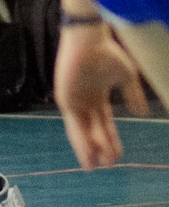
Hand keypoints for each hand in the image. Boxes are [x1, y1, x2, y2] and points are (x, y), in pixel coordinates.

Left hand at [54, 23, 146, 169]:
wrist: (90, 40)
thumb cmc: (107, 53)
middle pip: (92, 130)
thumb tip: (142, 113)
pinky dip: (80, 139)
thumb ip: (132, 95)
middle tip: (108, 165)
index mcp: (97, 96)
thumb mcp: (126, 77)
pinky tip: (87, 152)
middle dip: (100, 148)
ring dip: (87, 149)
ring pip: (81, 131)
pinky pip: (73, 124)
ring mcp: (73, 100)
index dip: (111, 140)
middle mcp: (84, 100)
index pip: (104, 124)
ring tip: (92, 166)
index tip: (118, 156)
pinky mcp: (64, 98)